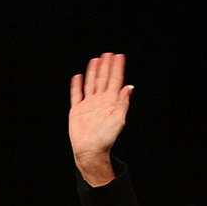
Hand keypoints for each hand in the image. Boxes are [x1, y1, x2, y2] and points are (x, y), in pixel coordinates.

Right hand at [69, 53, 133, 185]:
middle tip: (108, 54)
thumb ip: (123, 102)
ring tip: (96, 60)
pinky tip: (78, 77)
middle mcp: (100, 101)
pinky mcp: (77, 110)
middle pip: (103, 79)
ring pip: (91, 84)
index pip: (115, 80)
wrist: (90, 151)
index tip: (119, 56)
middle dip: (106, 67)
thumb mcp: (119, 119)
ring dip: (93, 72)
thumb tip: (129, 87)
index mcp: (111, 102)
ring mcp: (88, 105)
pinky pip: (77, 95)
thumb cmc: (106, 139)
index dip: (117, 68)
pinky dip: (77, 86)